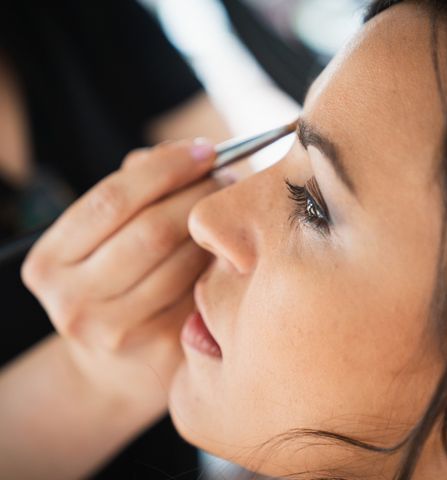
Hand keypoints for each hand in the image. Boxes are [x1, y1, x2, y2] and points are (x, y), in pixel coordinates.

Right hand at [21, 140, 220, 412]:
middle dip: (199, 194)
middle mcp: (74, 301)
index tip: (205, 150)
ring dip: (215, 229)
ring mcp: (115, 331)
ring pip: (182, 262)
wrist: (113, 366)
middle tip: (228, 178)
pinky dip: (218, 263)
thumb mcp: (102, 238)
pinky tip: (226, 249)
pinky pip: (200, 292)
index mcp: (49, 262)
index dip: (166, 168)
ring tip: (228, 211)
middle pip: (152, 230)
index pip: (112, 199)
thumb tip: (185, 153)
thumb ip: (134, 190)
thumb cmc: (112, 282)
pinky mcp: (157, 350)